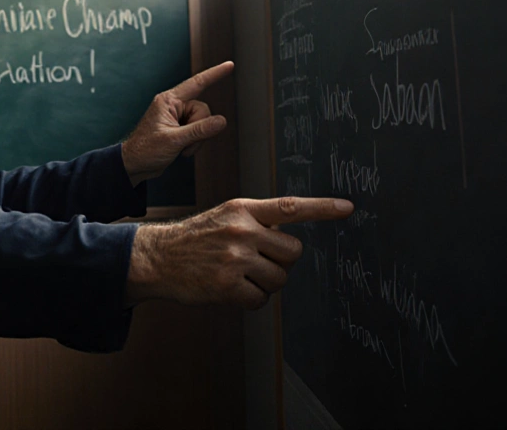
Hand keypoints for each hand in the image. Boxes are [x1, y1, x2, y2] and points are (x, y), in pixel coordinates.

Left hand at [121, 61, 233, 183]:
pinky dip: (195, 142)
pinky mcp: (180, 128)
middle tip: (183, 141)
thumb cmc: (145, 150)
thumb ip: (199, 130)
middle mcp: (173, 106)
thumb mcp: (174, 140)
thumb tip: (221, 121)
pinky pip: (199, 131)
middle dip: (199, 129)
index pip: (197, 83)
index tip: (230, 65)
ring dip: (197, 139)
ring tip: (180, 147)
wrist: (135, 165)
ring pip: (204, 122)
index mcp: (168, 101)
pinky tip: (182, 149)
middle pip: (203, 110)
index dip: (215, 74)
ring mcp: (177, 117)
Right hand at [124, 196, 353, 309]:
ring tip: (239, 275)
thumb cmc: (195, 238)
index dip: (322, 208)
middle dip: (281, 261)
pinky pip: (261, 300)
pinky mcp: (228, 285)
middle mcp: (241, 230)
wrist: (158, 257)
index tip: (348, 208)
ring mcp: (234, 258)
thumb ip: (257, 221)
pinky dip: (250, 299)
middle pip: (293, 252)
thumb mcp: (225, 216)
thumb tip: (290, 236)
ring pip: (280, 279)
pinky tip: (230, 289)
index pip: (290, 207)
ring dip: (265, 283)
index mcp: (242, 209)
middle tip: (255, 261)